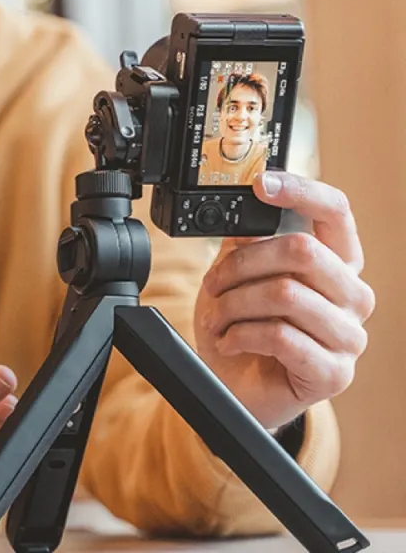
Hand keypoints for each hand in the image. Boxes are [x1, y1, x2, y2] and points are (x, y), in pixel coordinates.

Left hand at [194, 172, 374, 430]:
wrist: (235, 384)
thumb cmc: (244, 324)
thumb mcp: (240, 272)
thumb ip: (248, 237)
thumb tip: (247, 203)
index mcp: (337, 261)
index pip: (336, 211)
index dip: (300, 191)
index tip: (261, 184)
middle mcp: (352, 295)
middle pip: (302, 250)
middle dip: (243, 264)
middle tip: (215, 282)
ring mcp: (349, 336)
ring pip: (285, 293)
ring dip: (235, 303)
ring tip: (218, 316)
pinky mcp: (334, 372)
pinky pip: (279, 335)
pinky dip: (240, 334)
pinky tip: (230, 340)